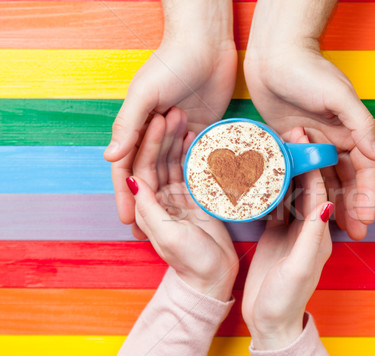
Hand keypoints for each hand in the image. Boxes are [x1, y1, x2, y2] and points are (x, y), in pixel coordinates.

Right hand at [105, 0, 236, 232]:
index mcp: (137, 126)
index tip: (128, 223)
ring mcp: (180, 134)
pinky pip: (196, 160)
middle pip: (150, 176)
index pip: (128, 169)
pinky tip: (200, 199)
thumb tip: (110, 158)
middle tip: (150, 235)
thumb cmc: (171, 61)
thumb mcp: (145, 93)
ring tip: (175, 224)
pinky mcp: (202, 130)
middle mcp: (156, 134)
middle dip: (149, 205)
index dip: (127, 196)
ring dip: (171, 196)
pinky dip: (196, 178)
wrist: (207, 43)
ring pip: (173, 172)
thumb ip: (128, 126)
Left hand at [126, 108, 238, 300]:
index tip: (158, 121)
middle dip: (163, 136)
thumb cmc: (191, 261)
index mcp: (147, 208)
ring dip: (176, 141)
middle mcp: (158, 200)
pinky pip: (190, 172)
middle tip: (174, 112)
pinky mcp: (194, 200)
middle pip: (158, 161)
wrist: (214, 278)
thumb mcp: (168, 235)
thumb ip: (149, 207)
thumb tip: (130, 179)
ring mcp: (177, 199)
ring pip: (173, 163)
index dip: (149, 143)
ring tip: (185, 118)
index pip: (143, 168)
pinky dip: (192, 154)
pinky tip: (196, 137)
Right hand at [242, 129, 333, 349]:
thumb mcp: (299, 267)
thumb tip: (325, 203)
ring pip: (290, 191)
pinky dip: (269, 186)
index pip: (319, 191)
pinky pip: (274, 204)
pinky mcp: (275, 234)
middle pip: (306, 186)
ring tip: (274, 143)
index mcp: (319, 235)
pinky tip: (260, 171)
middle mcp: (309, 228)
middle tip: (289, 132)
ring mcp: (292, 230)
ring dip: (285, 168)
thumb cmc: (286, 299)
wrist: (269, 323)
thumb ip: (312, 237)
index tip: (303, 139)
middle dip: (300, 158)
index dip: (312, 164)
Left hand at [244, 1, 374, 240]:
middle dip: (352, 207)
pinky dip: (303, 191)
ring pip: (325, 182)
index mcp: (351, 131)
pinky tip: (300, 209)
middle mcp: (335, 141)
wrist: (273, 57)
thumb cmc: (308, 70)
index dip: (368, 195)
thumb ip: (361, 125)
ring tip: (330, 230)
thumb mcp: (338, 96)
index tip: (366, 219)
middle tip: (353, 234)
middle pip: (347, 181)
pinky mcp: (291, 145)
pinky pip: (300, 174)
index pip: (366, 170)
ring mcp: (313, 144)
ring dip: (329, 204)